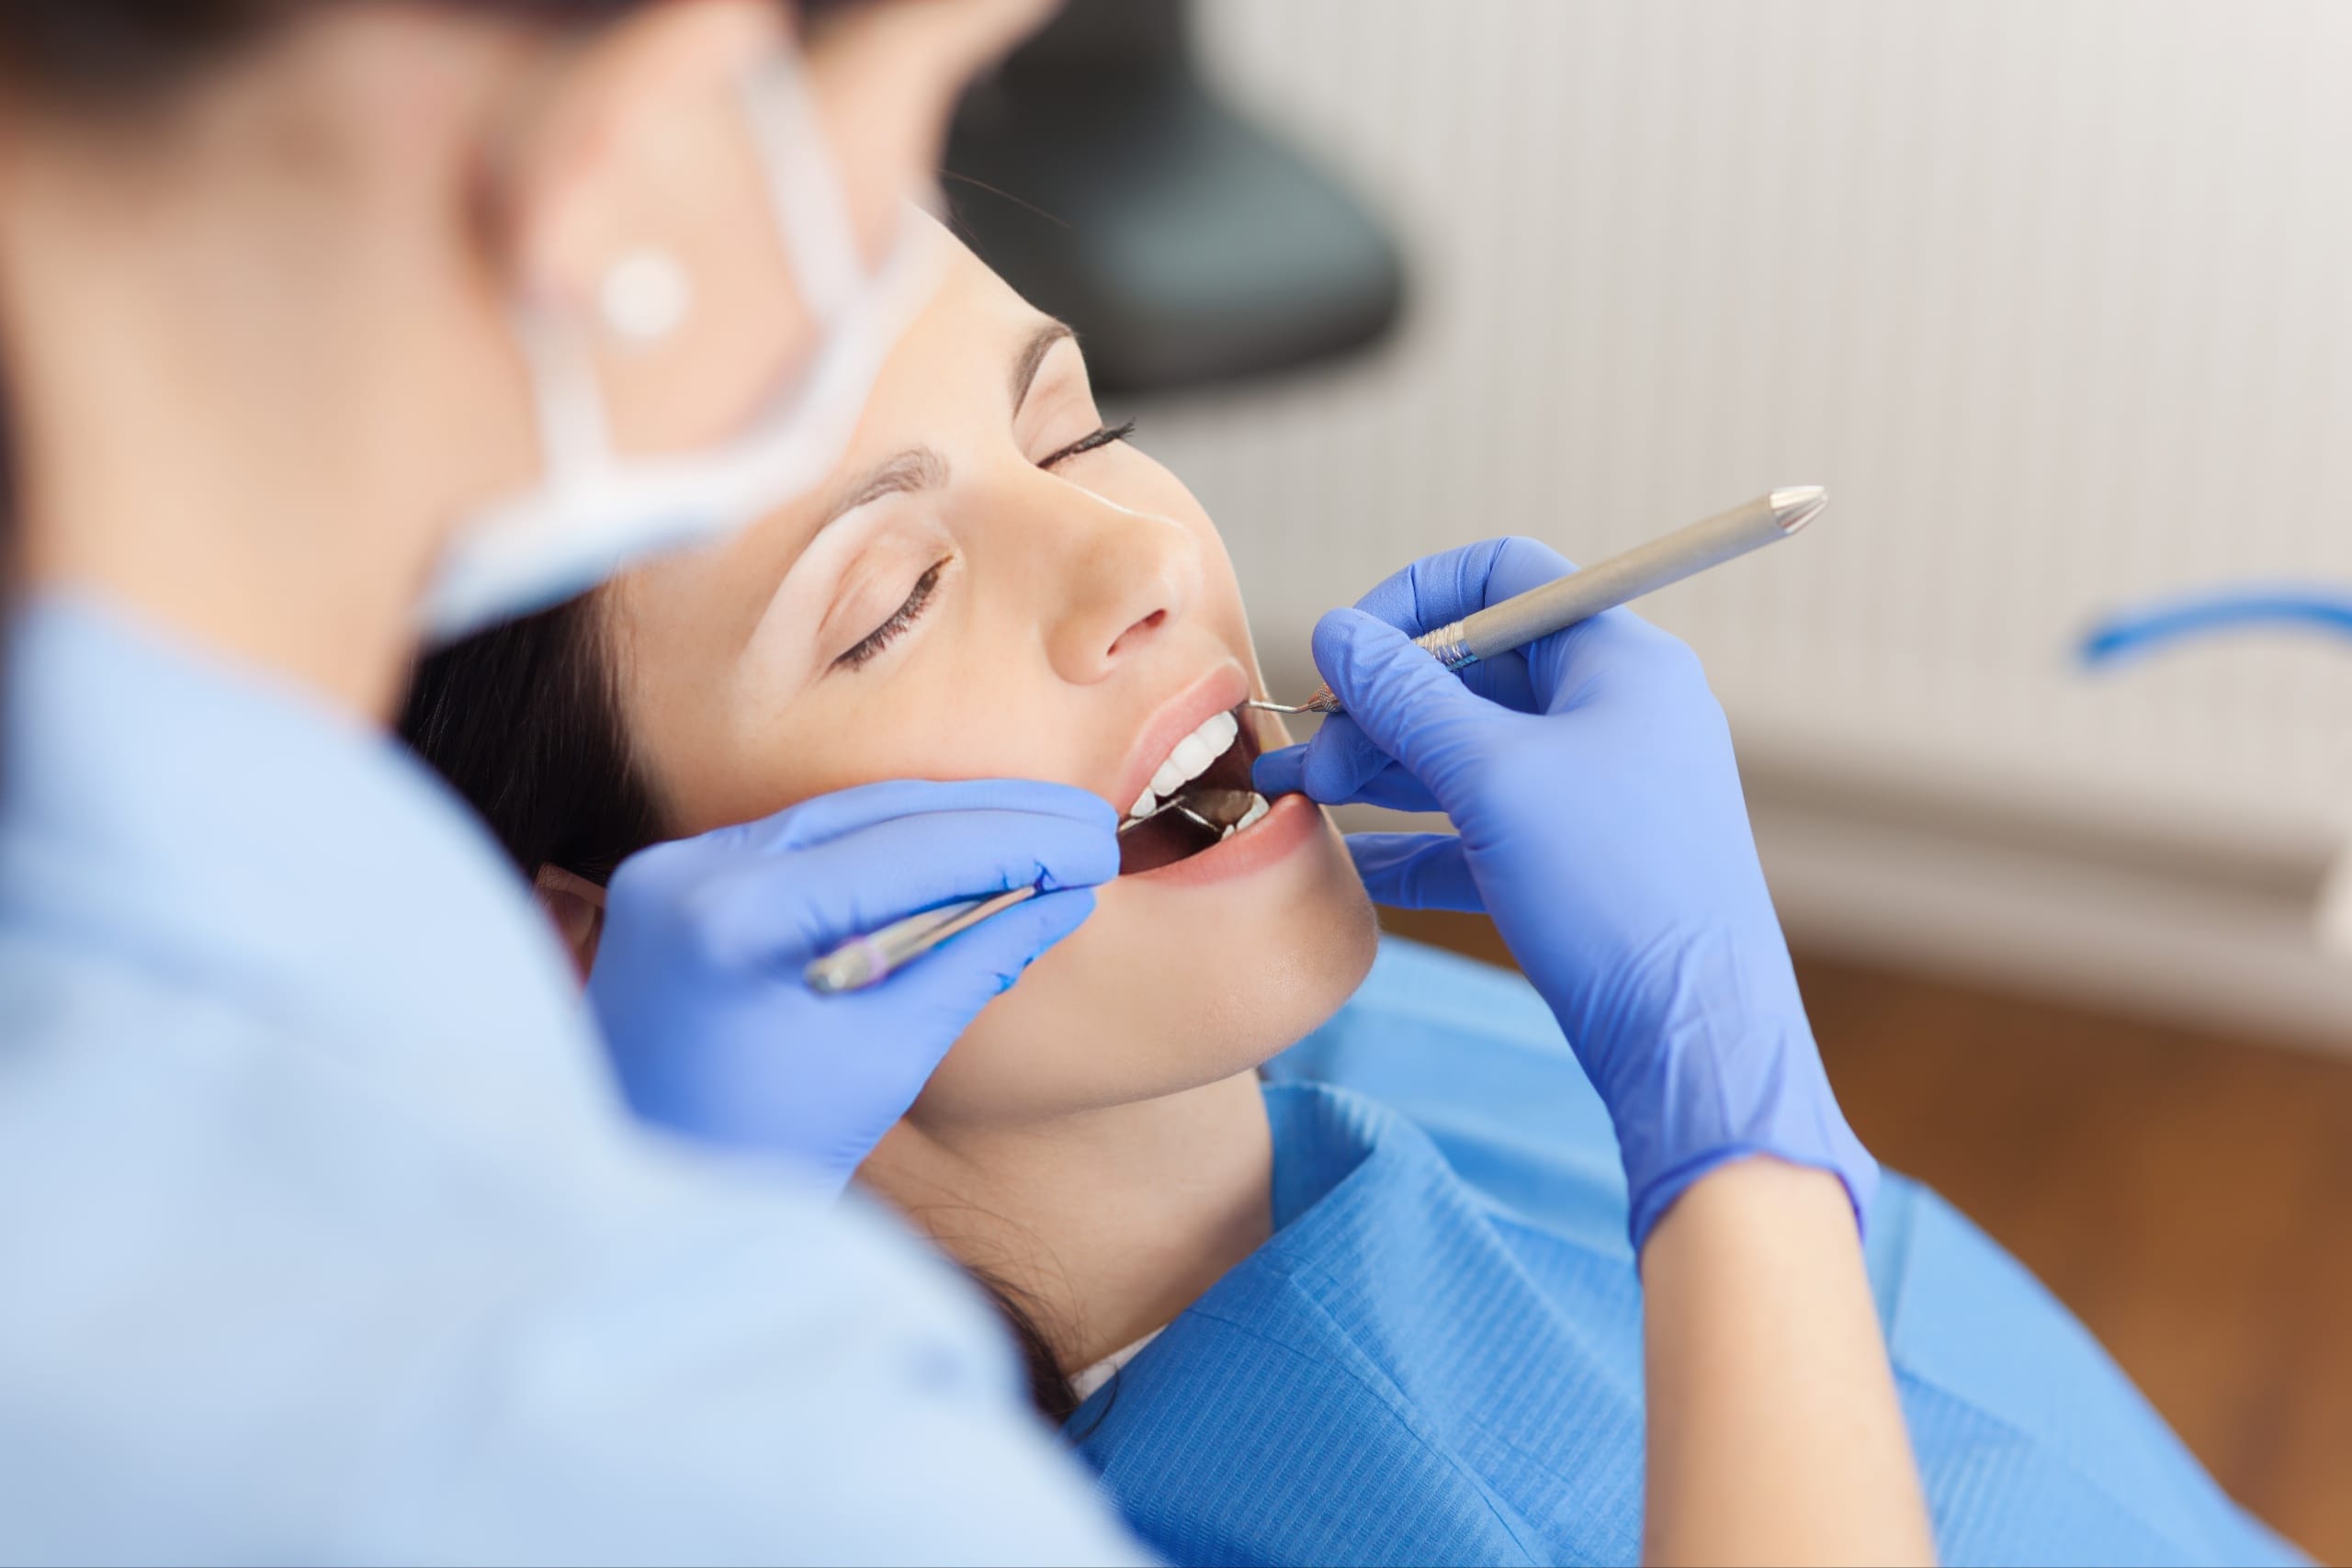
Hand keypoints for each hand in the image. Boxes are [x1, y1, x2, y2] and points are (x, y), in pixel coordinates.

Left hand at [587, 779, 1117, 1191]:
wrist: (648, 1203)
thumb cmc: (765, 1157)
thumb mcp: (886, 1059)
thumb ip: (973, 961)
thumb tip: (1063, 896)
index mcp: (733, 919)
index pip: (904, 850)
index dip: (1014, 840)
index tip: (1097, 843)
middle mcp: (688, 872)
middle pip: (870, 813)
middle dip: (989, 816)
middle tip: (1088, 822)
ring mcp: (672, 871)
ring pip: (838, 819)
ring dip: (944, 825)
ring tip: (1043, 830)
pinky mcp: (676, 884)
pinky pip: (801, 846)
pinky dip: (885, 850)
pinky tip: (961, 857)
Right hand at [1254, 539, 1873, 1247]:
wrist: (1691, 1041)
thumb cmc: (1614, 892)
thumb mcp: (1493, 778)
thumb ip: (1405, 698)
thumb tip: (1335, 631)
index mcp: (1619, 662)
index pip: (1504, 578)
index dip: (1413, 601)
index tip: (1343, 652)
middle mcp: (1615, 713)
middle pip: (1475, 671)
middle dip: (1377, 704)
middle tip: (1301, 750)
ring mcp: (1599, 792)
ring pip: (1469, 754)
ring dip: (1380, 769)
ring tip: (1296, 796)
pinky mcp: (1579, 865)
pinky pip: (1482, 829)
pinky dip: (1415, 837)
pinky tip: (1351, 861)